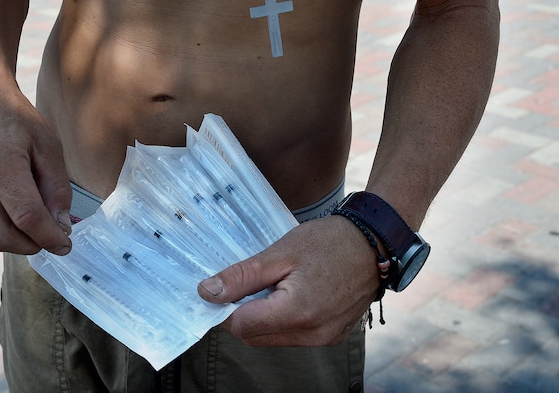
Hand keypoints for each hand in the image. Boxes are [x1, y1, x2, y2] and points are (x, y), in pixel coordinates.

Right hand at [0, 76, 72, 254]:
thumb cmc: (17, 119)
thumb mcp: (49, 146)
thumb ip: (57, 188)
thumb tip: (60, 226)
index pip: (26, 216)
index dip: (50, 237)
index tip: (67, 245)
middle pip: (3, 236)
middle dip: (33, 245)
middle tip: (54, 238)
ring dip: (17, 244)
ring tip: (37, 230)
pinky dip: (1, 235)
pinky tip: (19, 222)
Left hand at [198, 215, 379, 345]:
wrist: (374, 244)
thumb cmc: (329, 242)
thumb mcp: (280, 253)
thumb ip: (242, 277)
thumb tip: (207, 293)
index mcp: (298, 312)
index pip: (242, 326)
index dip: (225, 308)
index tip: (224, 287)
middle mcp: (313, 334)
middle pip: (255, 337)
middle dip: (242, 313)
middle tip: (249, 282)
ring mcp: (324, 339)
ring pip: (272, 339)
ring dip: (262, 318)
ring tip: (274, 284)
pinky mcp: (332, 337)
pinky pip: (293, 336)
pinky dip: (282, 320)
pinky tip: (290, 293)